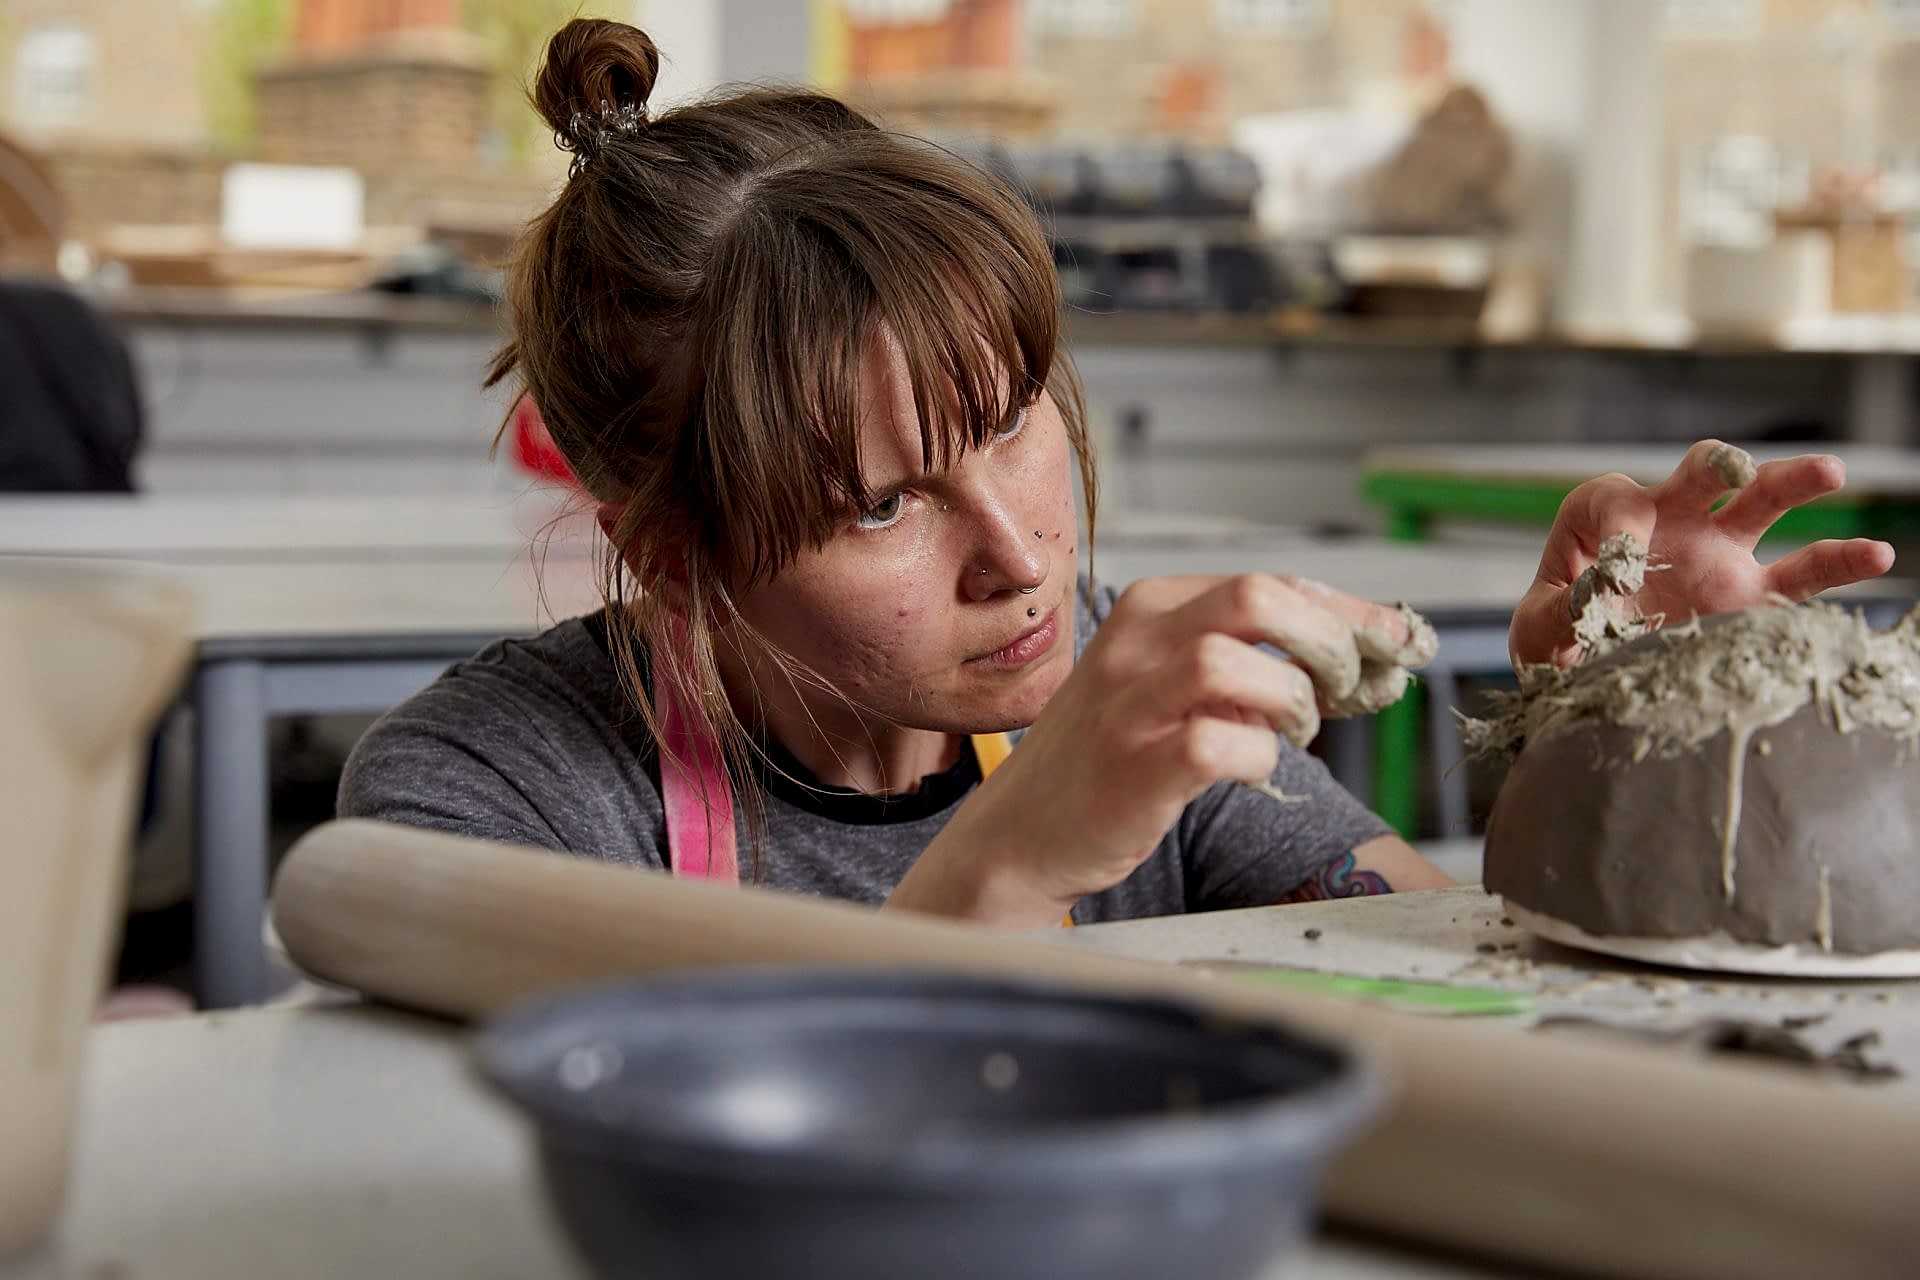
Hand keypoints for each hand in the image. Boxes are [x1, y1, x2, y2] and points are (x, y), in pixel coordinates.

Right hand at [888, 573, 1430, 926]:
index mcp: (1151, 608)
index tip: (1403, 644)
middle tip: (1350, 690)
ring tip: (1294, 733)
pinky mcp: (1132, 770)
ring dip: (1293, 702)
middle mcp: (1135, 643)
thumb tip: (1366, 661)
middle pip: (1259, 597)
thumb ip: (1250, 662)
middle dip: (1331, 640)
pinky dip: (1258, 759)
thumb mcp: (1169, 684)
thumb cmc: (1110, 759)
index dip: (1352, 612)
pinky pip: (1221, 746)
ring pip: (1238, 663)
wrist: (1021, 834)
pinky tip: (1251, 769)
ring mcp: (1129, 706)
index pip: (1273, 581)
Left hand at [1509, 441, 1895, 667]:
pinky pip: (1799, 573)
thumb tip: (1591, 601)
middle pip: (1696, 476)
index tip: (1613, 566)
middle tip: (1730, 468)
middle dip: (1713, 466)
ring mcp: (1713, 551)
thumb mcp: (1538, 630)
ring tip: (1830, 472)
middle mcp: (1665, 520)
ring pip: (1758, 503)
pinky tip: (1878, 554)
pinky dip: (1837, 562)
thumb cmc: (1555, 639)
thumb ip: (1558, 615)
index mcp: (1600, 518)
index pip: (1613, 498)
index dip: (1617, 523)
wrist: (1587, 675)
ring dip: (1790, 482)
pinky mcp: (1747, 593)